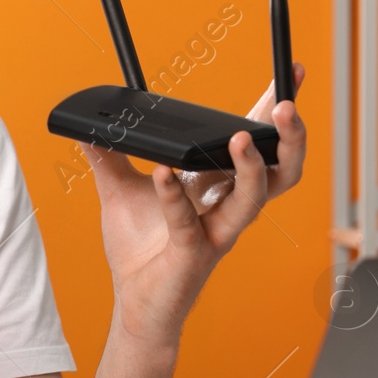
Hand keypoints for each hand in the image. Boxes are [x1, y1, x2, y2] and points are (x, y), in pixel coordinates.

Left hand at [83, 63, 306, 348]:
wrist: (134, 304)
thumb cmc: (139, 252)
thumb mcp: (118, 192)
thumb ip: (108, 158)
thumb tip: (88, 125)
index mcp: (216, 188)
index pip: (254, 143)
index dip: (273, 111)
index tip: (289, 72)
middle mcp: (225, 208)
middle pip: (276, 170)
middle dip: (288, 138)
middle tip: (287, 106)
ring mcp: (214, 233)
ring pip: (253, 199)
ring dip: (252, 168)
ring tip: (241, 138)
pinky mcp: (191, 253)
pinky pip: (188, 222)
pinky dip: (174, 196)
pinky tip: (163, 173)